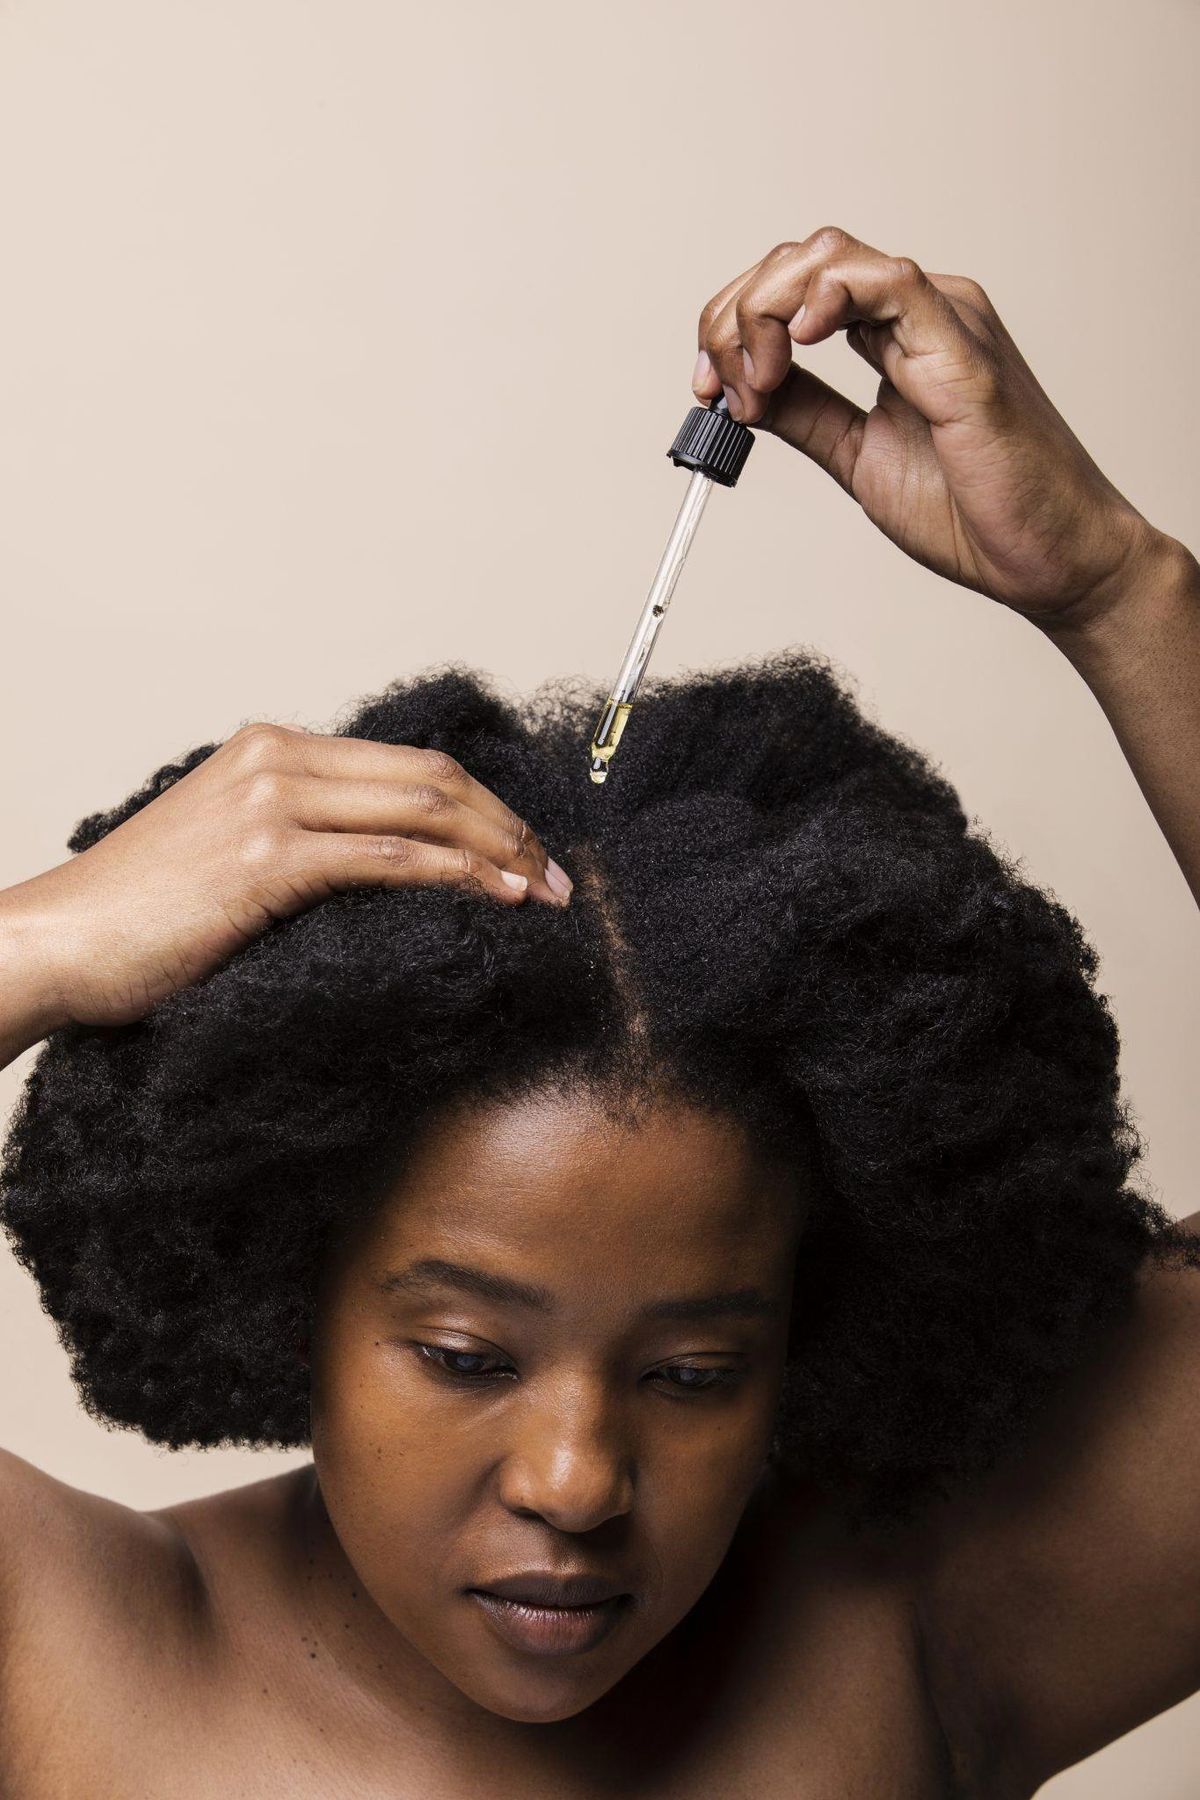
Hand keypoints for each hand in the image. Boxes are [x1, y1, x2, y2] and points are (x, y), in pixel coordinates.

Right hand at [0, 724, 572, 1034]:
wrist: (59, 941)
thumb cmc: (140, 916)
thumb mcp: (230, 852)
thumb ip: (302, 838)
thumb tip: (389, 868)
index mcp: (274, 749)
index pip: (410, 765)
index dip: (483, 806)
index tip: (527, 853)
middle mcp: (278, 758)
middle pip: (432, 778)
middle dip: (509, 826)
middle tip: (558, 877)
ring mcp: (272, 801)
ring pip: (423, 810)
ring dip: (500, 852)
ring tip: (545, 895)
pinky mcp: (267, 856)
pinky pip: (389, 858)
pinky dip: (457, 875)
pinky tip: (497, 898)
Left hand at [694, 227, 1157, 628]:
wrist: (1047, 560)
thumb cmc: (975, 513)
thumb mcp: (858, 459)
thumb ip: (805, 417)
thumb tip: (742, 391)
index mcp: (894, 334)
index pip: (795, 288)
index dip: (732, 326)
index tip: (706, 389)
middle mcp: (918, 313)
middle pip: (800, 260)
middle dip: (733, 316)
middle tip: (717, 388)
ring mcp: (943, 320)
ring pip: (830, 257)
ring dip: (764, 310)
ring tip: (754, 382)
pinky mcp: (962, 347)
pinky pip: (888, 284)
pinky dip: (824, 302)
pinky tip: (796, 347)